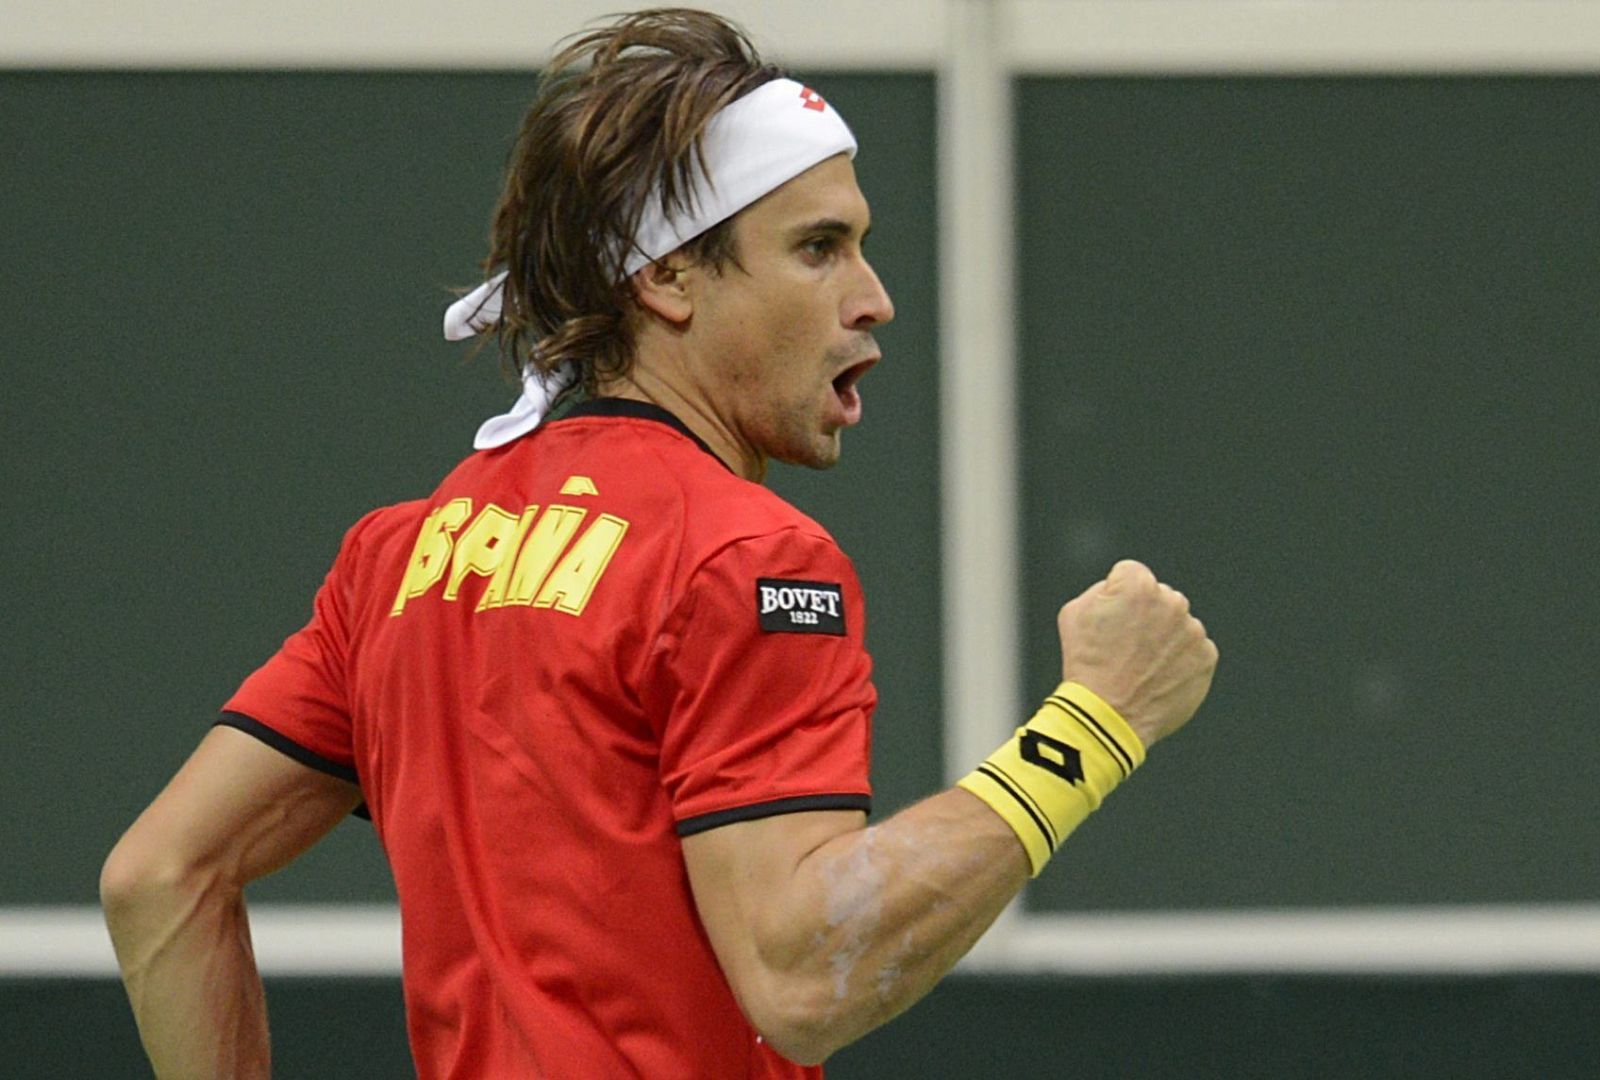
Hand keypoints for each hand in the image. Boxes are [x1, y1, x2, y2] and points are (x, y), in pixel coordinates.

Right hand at [1056, 559, 1217, 748]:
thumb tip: (1120, 590)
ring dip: (1164, 637)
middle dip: (1146, 614)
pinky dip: (1179, 660)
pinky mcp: (1207, 657)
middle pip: (1159, 597)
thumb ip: (1102, 589)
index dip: (1116, 596)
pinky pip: (1193, 650)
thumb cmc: (1086, 663)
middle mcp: (1171, 601)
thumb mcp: (1073, 612)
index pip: (1130, 574)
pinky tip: (1157, 676)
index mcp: (1138, 585)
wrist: (1109, 714)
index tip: (1111, 619)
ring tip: (1141, 666)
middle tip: (1126, 645)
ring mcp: (1193, 630)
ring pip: (1178, 624)